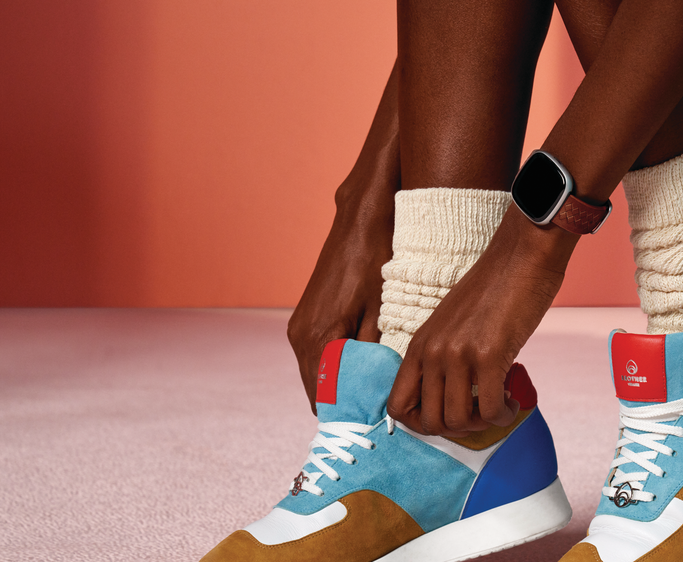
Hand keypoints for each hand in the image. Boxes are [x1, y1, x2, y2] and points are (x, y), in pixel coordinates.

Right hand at [287, 183, 394, 413]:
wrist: (360, 222)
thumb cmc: (376, 261)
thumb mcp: (383, 311)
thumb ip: (375, 354)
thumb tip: (378, 392)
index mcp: (315, 338)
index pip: (323, 398)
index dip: (348, 415)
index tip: (373, 428)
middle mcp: (300, 336)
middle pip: (318, 390)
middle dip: (346, 403)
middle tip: (379, 415)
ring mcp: (300, 327)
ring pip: (318, 374)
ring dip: (342, 385)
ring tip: (376, 395)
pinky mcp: (307, 319)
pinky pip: (319, 356)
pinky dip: (338, 367)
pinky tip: (365, 368)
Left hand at [387, 207, 578, 435]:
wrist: (521, 257)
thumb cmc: (494, 290)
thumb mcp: (452, 324)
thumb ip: (444, 356)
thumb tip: (452, 398)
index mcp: (419, 345)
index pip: (397, 406)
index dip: (420, 424)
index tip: (448, 417)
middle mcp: (432, 352)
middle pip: (430, 422)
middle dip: (458, 429)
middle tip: (480, 415)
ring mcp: (457, 355)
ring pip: (458, 421)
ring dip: (483, 424)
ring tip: (499, 406)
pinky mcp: (488, 355)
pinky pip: (489, 410)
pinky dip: (503, 415)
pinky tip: (512, 401)